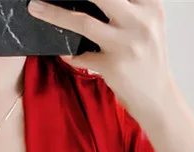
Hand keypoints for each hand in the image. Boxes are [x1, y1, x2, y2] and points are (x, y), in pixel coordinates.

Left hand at [28, 0, 176, 125]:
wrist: (158, 99)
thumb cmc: (147, 61)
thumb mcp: (146, 26)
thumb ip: (127, 9)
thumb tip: (89, 1)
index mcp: (150, 6)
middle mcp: (141, 22)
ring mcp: (126, 44)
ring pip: (83, 22)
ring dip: (54, 14)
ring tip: (36, 7)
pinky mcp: (113, 67)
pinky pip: (81, 56)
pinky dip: (69, 54)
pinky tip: (65, 52)